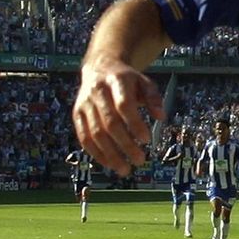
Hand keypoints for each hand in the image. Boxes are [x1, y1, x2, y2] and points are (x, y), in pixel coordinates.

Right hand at [72, 57, 163, 174]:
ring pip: (95, 133)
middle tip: (140, 160)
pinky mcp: (77, 114)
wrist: (99, 68)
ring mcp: (84, 103)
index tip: (147, 140)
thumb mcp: (144, 82)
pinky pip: (84, 137)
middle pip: (110, 123)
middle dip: (125, 145)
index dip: (135, 124)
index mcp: (116, 81)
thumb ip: (154, 98)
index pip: (124, 105)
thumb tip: (161, 117)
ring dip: (110, 155)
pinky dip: (96, 153)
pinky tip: (109, 164)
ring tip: (125, 169)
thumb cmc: (126, 80)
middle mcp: (97, 92)